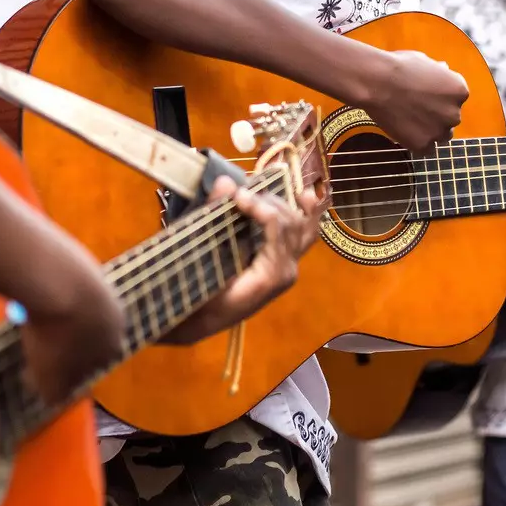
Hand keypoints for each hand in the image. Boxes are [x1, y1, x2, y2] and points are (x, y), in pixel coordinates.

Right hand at [160, 178, 324, 344]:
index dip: (259, 204)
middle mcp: (286, 270)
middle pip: (291, 223)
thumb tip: (225, 182)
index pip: (276, 226)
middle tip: (242, 195)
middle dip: (269, 202)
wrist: (201, 323)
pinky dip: (306, 215)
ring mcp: (288, 269)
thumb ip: (214, 220)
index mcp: (270, 273)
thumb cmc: (199, 297)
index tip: (237, 195)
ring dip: (288, 204)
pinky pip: (303, 238)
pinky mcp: (285, 266)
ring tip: (274, 184)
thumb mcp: (203, 262)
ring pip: (302, 228)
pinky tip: (306, 196)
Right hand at [354, 48, 467, 153]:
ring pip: (441, 135)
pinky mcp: (424, 145)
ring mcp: (440, 131)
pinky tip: (404, 130)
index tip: (425, 95)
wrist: (377, 82)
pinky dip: (417, 142)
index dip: (440, 97)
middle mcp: (455, 113)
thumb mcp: (424, 61)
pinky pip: (426, 148)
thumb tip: (443, 69)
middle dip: (437, 115)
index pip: (456, 98)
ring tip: (410, 121)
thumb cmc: (399, 67)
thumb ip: (438, 71)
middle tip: (416, 109)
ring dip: (430, 130)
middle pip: (450, 118)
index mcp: (459, 90)